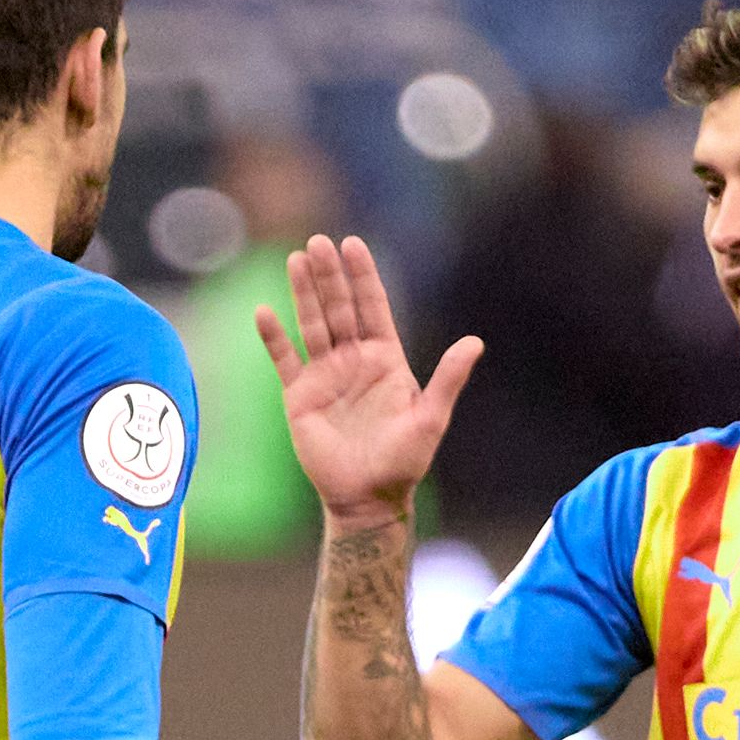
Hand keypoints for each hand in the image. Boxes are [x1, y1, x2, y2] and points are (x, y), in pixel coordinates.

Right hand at [254, 234, 483, 526]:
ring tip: (295, 260)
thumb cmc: (403, 462)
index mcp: (386, 358)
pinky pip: (284, 360)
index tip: (352, 245)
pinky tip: (264, 311)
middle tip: (318, 241)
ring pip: (311, 324)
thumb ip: (448, 378)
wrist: (366, 497)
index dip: (363, 277)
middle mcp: (354, 360)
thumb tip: (475, 341)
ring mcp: (325, 375)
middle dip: (329, 275)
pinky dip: (274, 337)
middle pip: (339, 308)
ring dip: (303, 293)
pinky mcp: (299, 396)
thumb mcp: (430, 418)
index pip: (372, 307)